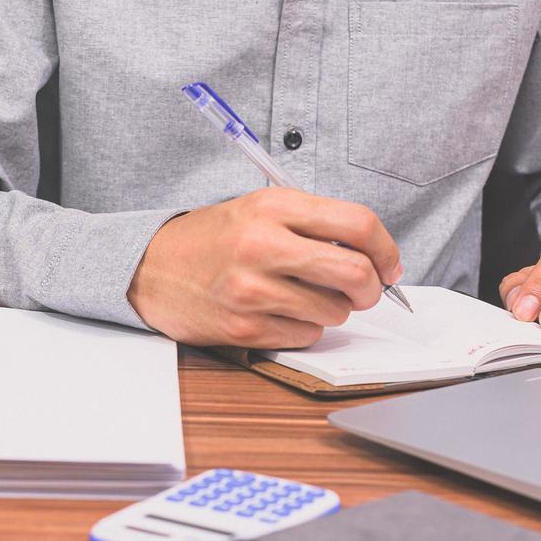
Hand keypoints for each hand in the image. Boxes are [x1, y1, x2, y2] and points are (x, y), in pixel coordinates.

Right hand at [128, 186, 402, 347]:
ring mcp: (253, 289)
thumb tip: (374, 255)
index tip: (390, 265)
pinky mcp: (244, 326)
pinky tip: (280, 312)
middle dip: (372, 288)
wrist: (150, 268)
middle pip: (355, 273)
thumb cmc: (213, 239)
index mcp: (273, 206)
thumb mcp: (261, 210)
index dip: (387, 249)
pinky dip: (304, 327)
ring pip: (335, 311)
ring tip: (305, 295)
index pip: (358, 224)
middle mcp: (263, 245)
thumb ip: (314, 224)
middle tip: (365, 289)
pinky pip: (306, 334)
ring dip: (333, 309)